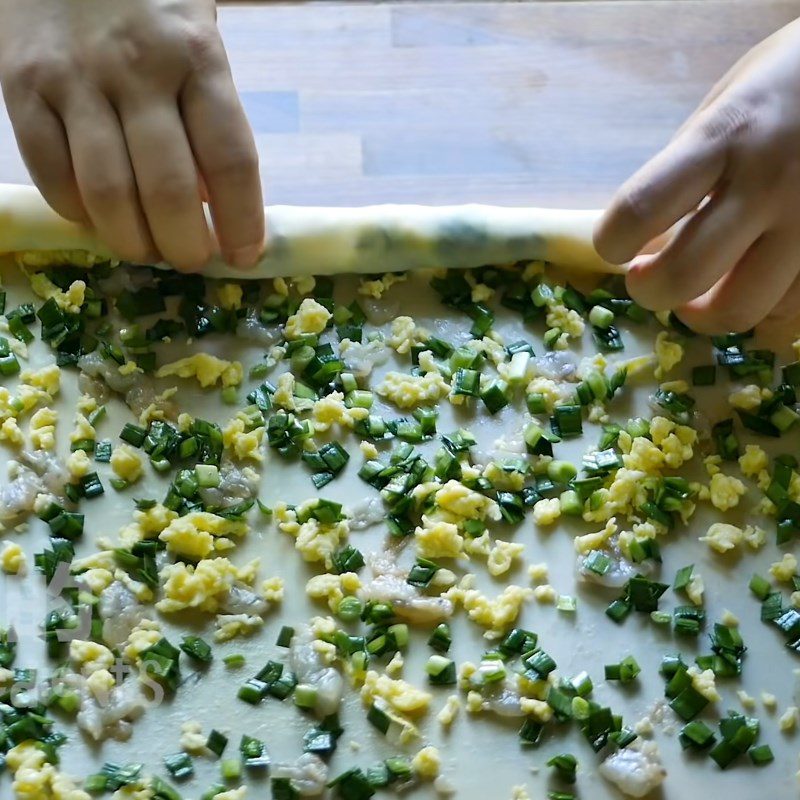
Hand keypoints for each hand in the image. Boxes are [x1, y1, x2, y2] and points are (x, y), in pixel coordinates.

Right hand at [0, 0, 263, 270]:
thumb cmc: (149, 5)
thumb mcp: (198, 45)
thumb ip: (208, 117)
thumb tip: (212, 201)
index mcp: (198, 57)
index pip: (231, 160)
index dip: (241, 222)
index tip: (244, 256)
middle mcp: (137, 69)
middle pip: (169, 190)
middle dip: (185, 245)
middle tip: (191, 260)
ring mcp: (74, 79)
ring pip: (108, 193)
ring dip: (132, 241)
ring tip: (147, 250)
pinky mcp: (20, 86)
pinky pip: (51, 174)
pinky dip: (78, 212)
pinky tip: (97, 217)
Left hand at [594, 19, 799, 333]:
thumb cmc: (797, 78)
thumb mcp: (730, 100)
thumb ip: (688, 167)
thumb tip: (648, 243)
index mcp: (727, 134)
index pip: (640, 208)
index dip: (611, 242)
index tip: (615, 246)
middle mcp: (771, 182)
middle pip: (684, 277)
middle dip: (650, 291)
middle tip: (650, 279)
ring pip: (741, 310)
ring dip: (705, 314)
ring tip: (704, 293)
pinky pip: (790, 311)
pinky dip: (762, 311)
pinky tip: (757, 287)